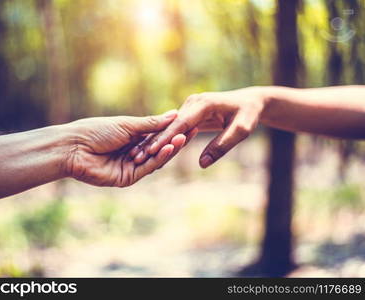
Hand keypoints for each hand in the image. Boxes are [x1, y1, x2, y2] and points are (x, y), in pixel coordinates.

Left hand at [62, 110, 196, 186]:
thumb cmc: (96, 131)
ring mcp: (131, 166)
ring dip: (169, 150)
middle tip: (192, 131)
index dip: (172, 130)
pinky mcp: (127, 178)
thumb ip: (151, 124)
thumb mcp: (127, 125)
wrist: (74, 147)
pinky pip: (146, 169)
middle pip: (159, 149)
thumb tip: (173, 114)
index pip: (157, 136)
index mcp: (132, 138)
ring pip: (154, 160)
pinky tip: (168, 149)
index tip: (189, 122)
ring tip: (182, 139)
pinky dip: (158, 159)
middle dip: (175, 141)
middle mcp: (133, 153)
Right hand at [131, 87, 265, 167]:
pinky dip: (163, 139)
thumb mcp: (241, 131)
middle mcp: (193, 102)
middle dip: (153, 141)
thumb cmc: (248, 115)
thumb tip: (203, 164)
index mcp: (204, 104)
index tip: (151, 151)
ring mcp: (190, 106)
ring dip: (154, 141)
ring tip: (137, 156)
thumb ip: (222, 146)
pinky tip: (150, 151)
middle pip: (169, 125)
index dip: (165, 138)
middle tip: (136, 157)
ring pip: (169, 126)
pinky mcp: (190, 112)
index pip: (181, 123)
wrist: (251, 102)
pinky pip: (174, 127)